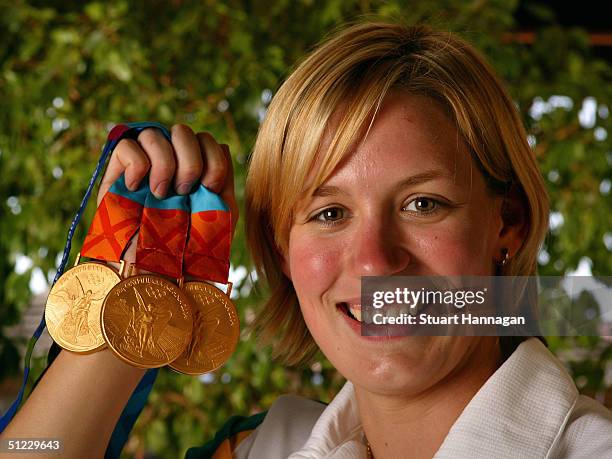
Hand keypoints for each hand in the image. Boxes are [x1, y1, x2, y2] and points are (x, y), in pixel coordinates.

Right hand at [96, 124, 238, 266]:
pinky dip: (137, 165)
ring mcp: (142, 166)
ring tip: (160, 194)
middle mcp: (169, 164)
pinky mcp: (115, 174)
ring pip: (155, 134)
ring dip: (164, 164)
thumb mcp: (220, 214)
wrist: (157, 274)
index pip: (206, 140)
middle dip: (190, 160)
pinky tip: (137, 188)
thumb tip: (221, 146)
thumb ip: (224, 178)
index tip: (210, 187)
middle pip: (183, 131)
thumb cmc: (190, 249)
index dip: (213, 159)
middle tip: (184, 191)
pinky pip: (127, 146)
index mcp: (194, 170)